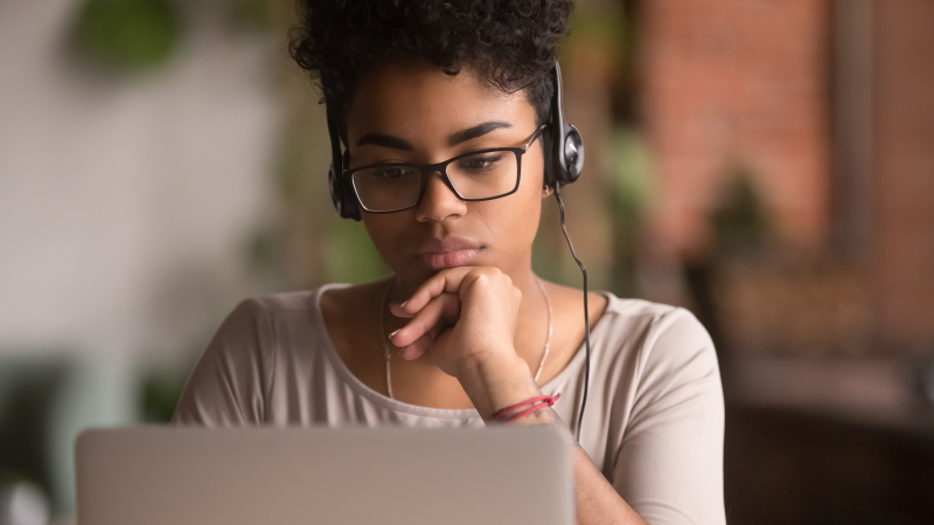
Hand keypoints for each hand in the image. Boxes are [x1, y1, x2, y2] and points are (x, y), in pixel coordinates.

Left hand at [388, 266, 524, 378]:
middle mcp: (499, 290)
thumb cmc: (469, 363)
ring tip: (400, 339)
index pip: (455, 305)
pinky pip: (444, 278)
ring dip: (420, 318)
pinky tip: (410, 310)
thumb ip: (435, 318)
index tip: (403, 333)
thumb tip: (401, 307)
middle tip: (397, 337)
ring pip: (444, 293)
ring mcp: (494, 281)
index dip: (427, 316)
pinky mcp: (484, 277)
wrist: (486, 369)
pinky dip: (424, 293)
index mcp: (495, 307)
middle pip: (448, 299)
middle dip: (419, 319)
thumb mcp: (447, 336)